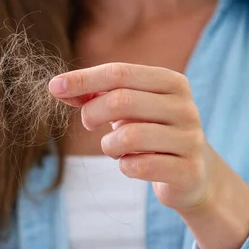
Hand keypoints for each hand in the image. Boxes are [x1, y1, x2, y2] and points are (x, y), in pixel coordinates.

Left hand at [49, 63, 248, 248]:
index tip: (54, 87)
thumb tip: (58, 87)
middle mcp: (185, 107)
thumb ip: (97, 95)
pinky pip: (139, 167)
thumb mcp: (129, 109)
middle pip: (121, 101)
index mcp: (172, 83)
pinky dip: (125, 167)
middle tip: (88, 124)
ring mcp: (190, 139)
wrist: (195, 175)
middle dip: (92, 113)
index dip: (84, 79)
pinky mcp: (188, 171)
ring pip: (129, 136)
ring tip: (116, 149)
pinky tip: (132, 165)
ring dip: (110, 146)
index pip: (120, 73)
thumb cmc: (153, 133)